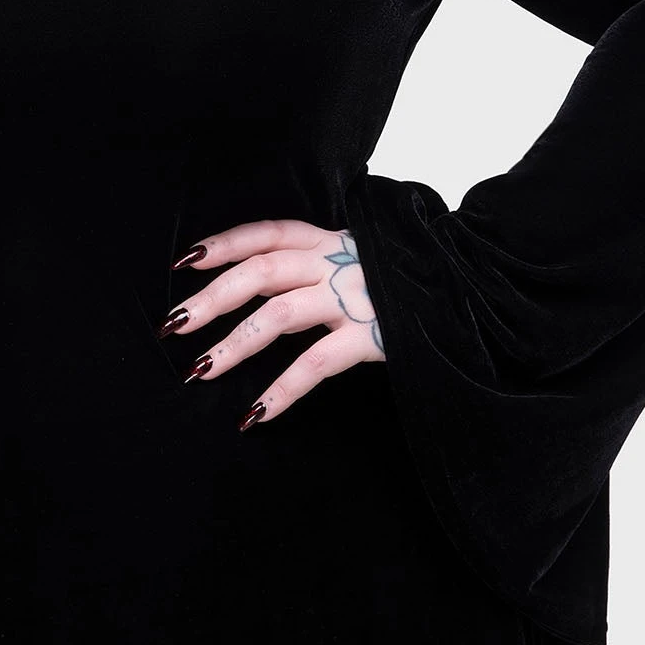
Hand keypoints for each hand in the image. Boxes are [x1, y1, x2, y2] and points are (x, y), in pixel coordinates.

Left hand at [159, 218, 384, 428]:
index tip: (186, 261)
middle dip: (212, 297)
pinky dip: (282, 388)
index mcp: (330, 240)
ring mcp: (353, 297)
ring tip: (200, 370)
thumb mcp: (356, 261)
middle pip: (261, 271)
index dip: (226, 243)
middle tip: (174, 324)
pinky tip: (256, 412)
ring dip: (233, 344)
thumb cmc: (405, 283)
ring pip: (278, 314)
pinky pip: (317, 363)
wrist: (470, 294)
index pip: (268, 232)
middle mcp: (336, 261)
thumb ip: (310, 270)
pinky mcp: (371, 336)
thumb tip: (256, 288)